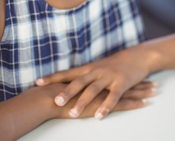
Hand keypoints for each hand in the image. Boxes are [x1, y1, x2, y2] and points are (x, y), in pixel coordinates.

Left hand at [36, 44, 154, 119]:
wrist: (136, 57)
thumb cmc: (114, 64)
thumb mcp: (97, 68)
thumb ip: (83, 76)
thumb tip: (65, 83)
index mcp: (88, 68)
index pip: (67, 72)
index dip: (53, 77)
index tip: (37, 82)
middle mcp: (96, 71)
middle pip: (79, 82)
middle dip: (66, 92)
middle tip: (55, 102)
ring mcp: (109, 77)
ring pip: (93, 90)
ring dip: (83, 102)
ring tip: (73, 113)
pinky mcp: (121, 83)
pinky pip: (113, 97)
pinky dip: (106, 106)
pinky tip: (99, 116)